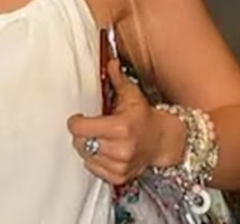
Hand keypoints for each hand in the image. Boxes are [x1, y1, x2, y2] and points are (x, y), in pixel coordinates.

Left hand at [67, 59, 185, 184]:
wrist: (164, 141)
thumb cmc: (144, 117)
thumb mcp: (132, 96)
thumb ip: (117, 79)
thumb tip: (111, 61)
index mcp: (120, 128)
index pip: (79, 128)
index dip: (76, 121)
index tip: (80, 117)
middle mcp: (120, 149)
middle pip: (79, 143)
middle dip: (81, 134)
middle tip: (91, 128)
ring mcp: (120, 165)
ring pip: (85, 156)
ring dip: (88, 147)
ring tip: (100, 139)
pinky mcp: (119, 177)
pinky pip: (93, 169)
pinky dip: (95, 160)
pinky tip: (105, 151)